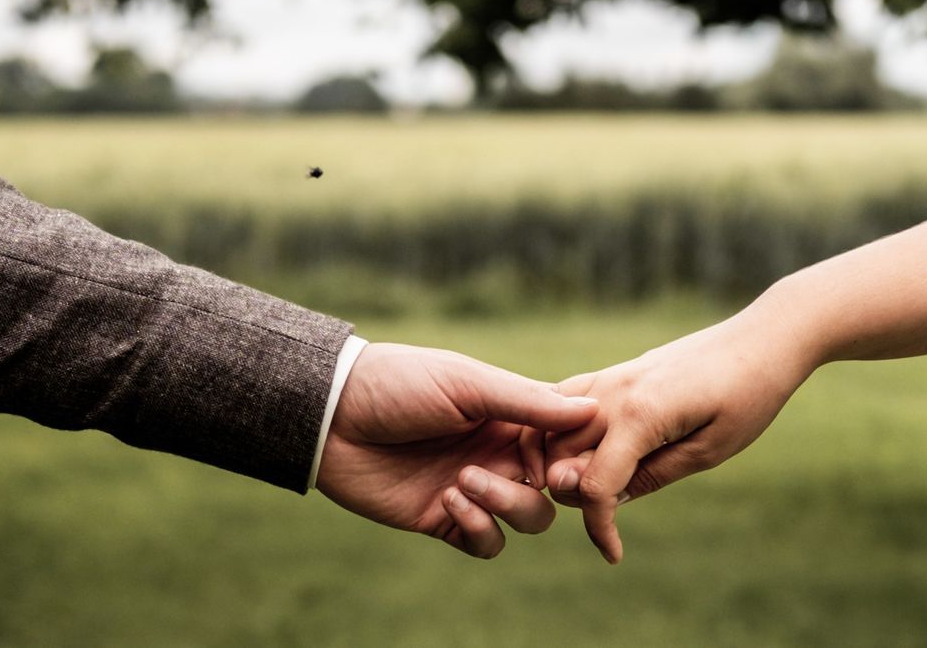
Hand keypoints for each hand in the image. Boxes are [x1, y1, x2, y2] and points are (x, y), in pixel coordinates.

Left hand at [315, 342, 597, 557]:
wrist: (332, 416)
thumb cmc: (400, 384)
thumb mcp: (467, 384)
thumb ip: (528, 403)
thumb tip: (594, 409)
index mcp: (510, 415)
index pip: (565, 443)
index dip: (573, 454)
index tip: (565, 455)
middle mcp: (498, 453)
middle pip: (554, 487)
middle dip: (545, 486)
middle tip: (524, 474)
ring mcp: (472, 488)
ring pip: (527, 518)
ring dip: (506, 504)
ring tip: (464, 480)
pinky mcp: (442, 519)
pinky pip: (486, 542)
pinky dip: (480, 528)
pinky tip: (450, 500)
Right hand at [539, 312, 818, 563]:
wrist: (760, 341)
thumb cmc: (747, 396)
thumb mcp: (709, 450)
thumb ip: (653, 475)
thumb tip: (607, 501)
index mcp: (639, 415)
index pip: (593, 484)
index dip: (598, 527)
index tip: (614, 554)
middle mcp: (613, 392)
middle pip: (559, 458)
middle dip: (575, 495)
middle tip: (612, 514)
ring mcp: (609, 377)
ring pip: (550, 429)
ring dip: (558, 463)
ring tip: (598, 486)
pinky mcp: (613, 372)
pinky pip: (563, 402)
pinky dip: (559, 432)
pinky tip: (585, 453)